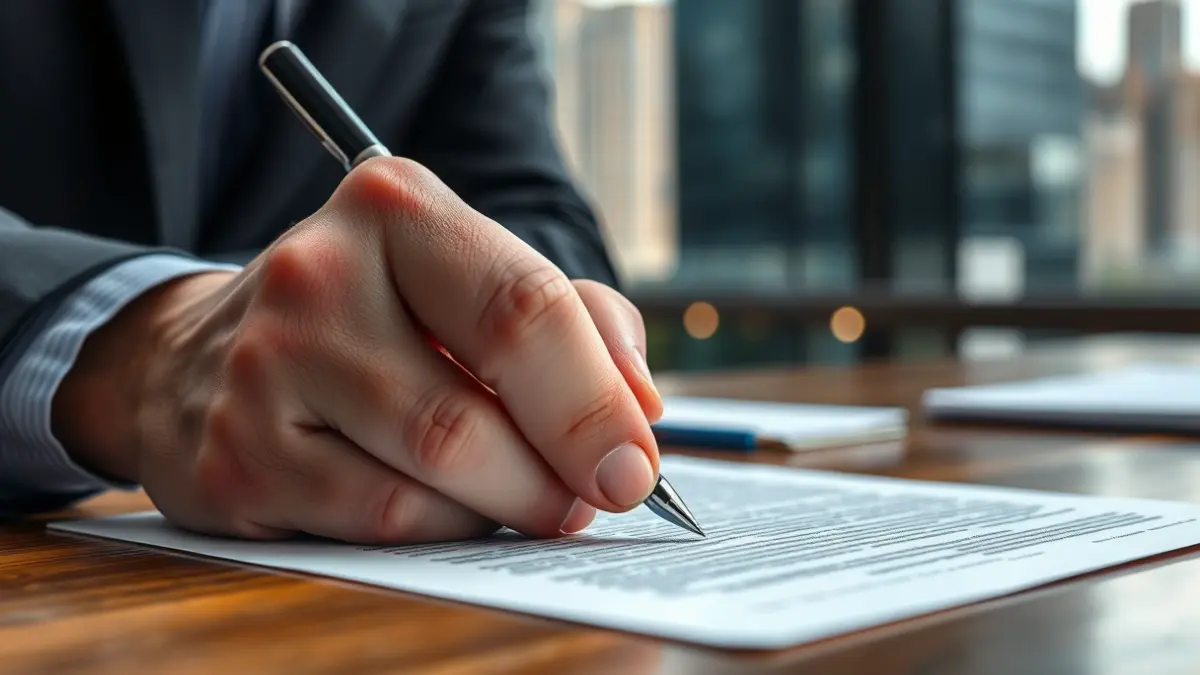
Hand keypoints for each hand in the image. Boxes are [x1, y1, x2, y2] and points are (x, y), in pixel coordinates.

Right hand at [54, 157, 663, 542]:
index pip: (523, 309)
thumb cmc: (377, 314)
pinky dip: (440, 526)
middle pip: (471, 413)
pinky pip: (378, 522)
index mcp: (395, 208)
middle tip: (591, 496)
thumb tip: (638, 409)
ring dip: (503, 506)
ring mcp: (264, 370)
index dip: (594, 403)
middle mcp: (316, 276)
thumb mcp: (474, 274)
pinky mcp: (235, 458)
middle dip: (556, 475)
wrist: (204, 350)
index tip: (635, 467)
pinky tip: (449, 504)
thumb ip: (579, 321)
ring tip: (523, 495)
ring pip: (427, 478)